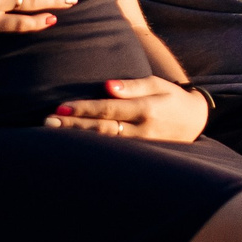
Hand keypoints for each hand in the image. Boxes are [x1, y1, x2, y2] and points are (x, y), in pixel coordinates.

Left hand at [46, 76, 211, 142]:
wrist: (195, 121)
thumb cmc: (170, 98)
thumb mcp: (156, 84)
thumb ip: (133, 86)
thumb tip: (108, 86)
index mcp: (147, 109)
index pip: (109, 109)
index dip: (84, 109)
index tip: (60, 108)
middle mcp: (144, 131)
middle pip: (103, 130)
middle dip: (73, 127)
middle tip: (47, 123)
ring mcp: (143, 147)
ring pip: (106, 146)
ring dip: (78, 141)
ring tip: (53, 135)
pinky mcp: (141, 157)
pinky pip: (113, 155)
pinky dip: (91, 152)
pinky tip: (73, 149)